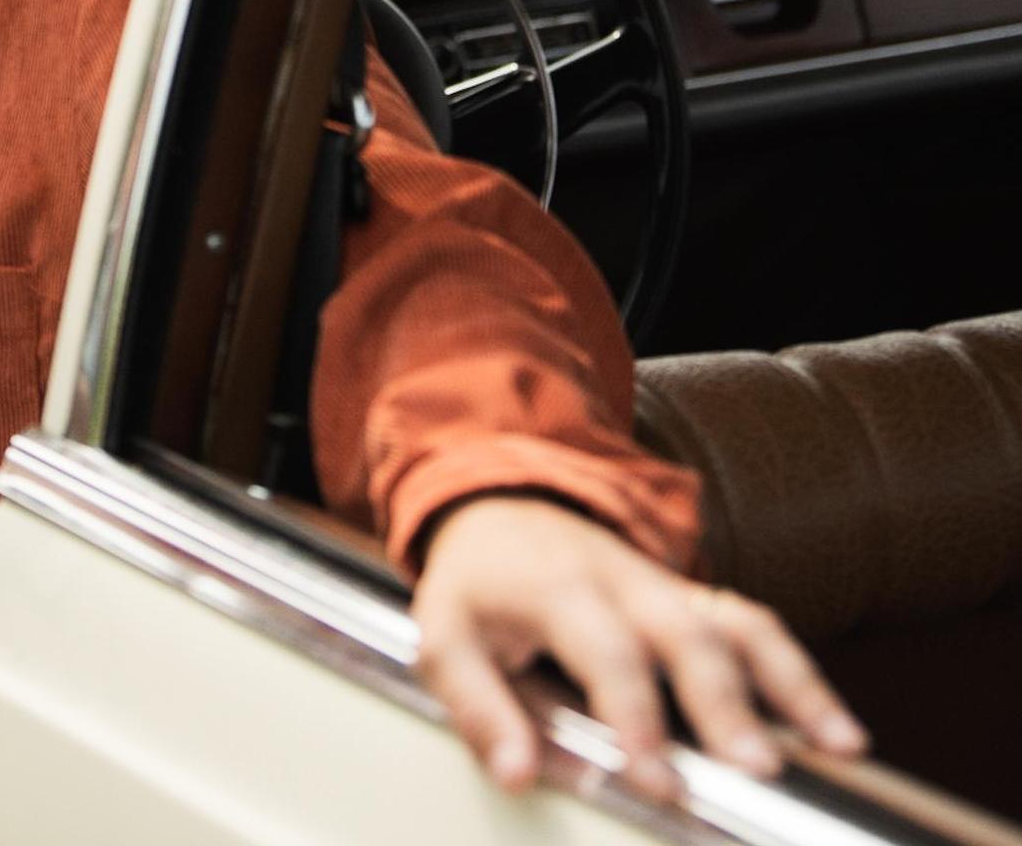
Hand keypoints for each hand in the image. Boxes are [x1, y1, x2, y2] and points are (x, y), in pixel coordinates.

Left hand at [412, 496, 867, 799]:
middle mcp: (624, 582)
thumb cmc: (477, 584)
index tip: (657, 780)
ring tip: (840, 746)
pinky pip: (751, 626)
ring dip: (792, 682)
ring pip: (737, 623)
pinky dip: (798, 673)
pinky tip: (839, 731)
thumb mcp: (445, 634)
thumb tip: (516, 773)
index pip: (606, 651)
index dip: (633, 715)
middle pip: (687, 634)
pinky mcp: (691, 600)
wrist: (500, 505)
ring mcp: (665, 588)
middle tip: (758, 770)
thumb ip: (478, 706)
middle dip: (726, 703)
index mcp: (558, 587)